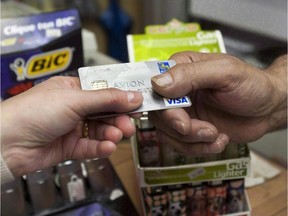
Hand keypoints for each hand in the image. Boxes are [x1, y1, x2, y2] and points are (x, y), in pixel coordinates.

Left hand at [1, 76, 142, 176]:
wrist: (7, 143)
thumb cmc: (33, 112)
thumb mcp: (75, 100)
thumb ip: (107, 99)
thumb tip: (133, 96)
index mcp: (72, 90)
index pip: (104, 91)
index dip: (121, 97)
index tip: (138, 103)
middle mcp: (73, 108)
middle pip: (104, 112)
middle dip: (118, 119)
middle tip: (130, 125)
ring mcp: (71, 128)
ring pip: (99, 131)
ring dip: (111, 134)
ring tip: (117, 136)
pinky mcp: (69, 147)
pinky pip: (90, 147)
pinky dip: (100, 148)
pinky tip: (108, 147)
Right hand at [149, 51, 286, 154]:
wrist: (268, 109)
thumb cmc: (251, 85)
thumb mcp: (224, 73)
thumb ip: (190, 74)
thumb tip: (158, 83)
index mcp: (180, 69)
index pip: (154, 87)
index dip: (160, 106)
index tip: (179, 119)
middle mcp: (176, 91)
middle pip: (158, 115)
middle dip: (182, 128)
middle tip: (206, 129)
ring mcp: (182, 112)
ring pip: (167, 133)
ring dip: (192, 140)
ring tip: (216, 134)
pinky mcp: (190, 130)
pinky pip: (180, 145)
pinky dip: (200, 148)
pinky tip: (219, 139)